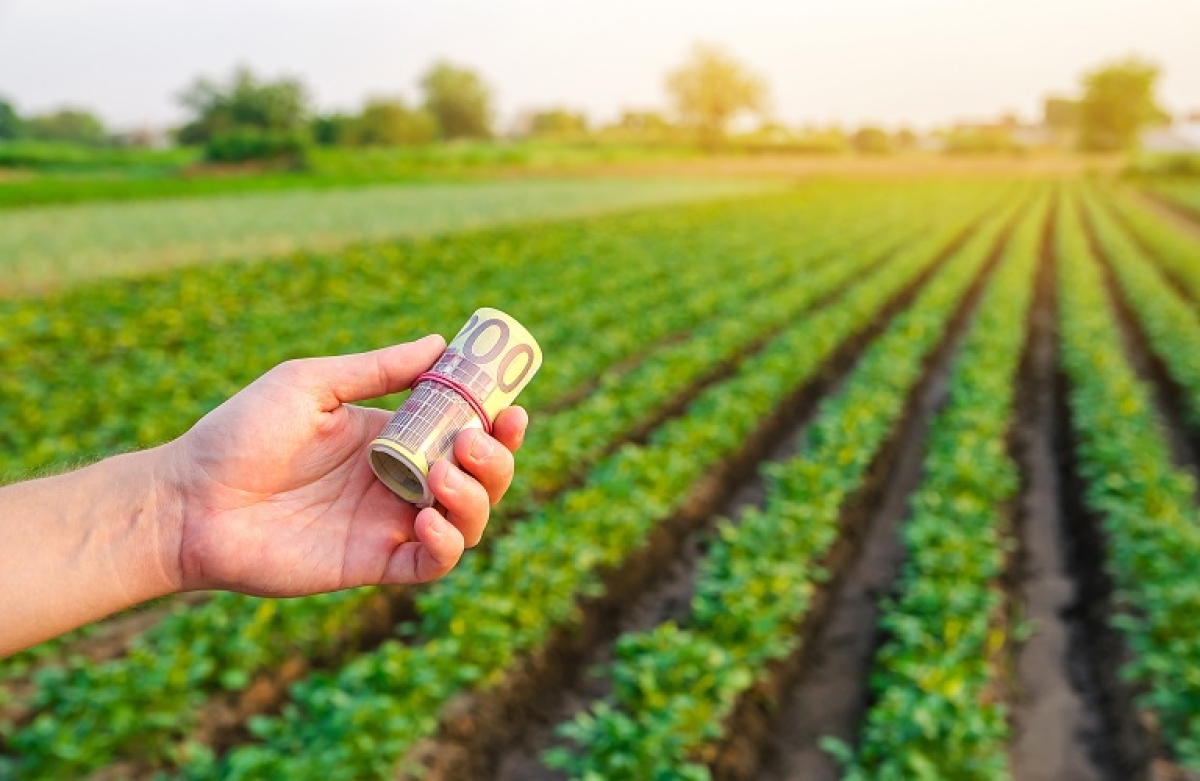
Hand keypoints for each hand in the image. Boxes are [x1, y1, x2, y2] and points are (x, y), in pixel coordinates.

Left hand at [158, 335, 527, 595]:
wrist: (187, 499)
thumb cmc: (239, 434)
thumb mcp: (311, 384)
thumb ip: (376, 370)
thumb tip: (439, 343)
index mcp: (391, 438)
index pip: (464, 432)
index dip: (497, 423)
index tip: (510, 407)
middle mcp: (399, 482)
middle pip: (480, 479)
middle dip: (497, 461)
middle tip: (476, 441)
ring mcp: (388, 525)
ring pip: (468, 522)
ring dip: (476, 498)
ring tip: (445, 474)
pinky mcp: (372, 564)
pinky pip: (432, 564)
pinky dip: (447, 544)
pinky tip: (427, 519)